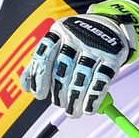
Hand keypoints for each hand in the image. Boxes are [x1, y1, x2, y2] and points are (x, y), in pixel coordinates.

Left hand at [22, 0, 138, 118]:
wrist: (111, 25)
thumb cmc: (79, 40)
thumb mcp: (59, 42)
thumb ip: (43, 62)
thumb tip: (26, 87)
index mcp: (59, 31)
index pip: (44, 55)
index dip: (39, 77)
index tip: (39, 95)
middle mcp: (76, 37)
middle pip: (63, 69)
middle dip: (60, 92)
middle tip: (60, 104)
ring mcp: (95, 46)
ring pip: (82, 78)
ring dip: (76, 100)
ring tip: (73, 112)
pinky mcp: (112, 56)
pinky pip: (101, 81)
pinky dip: (93, 98)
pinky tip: (88, 108)